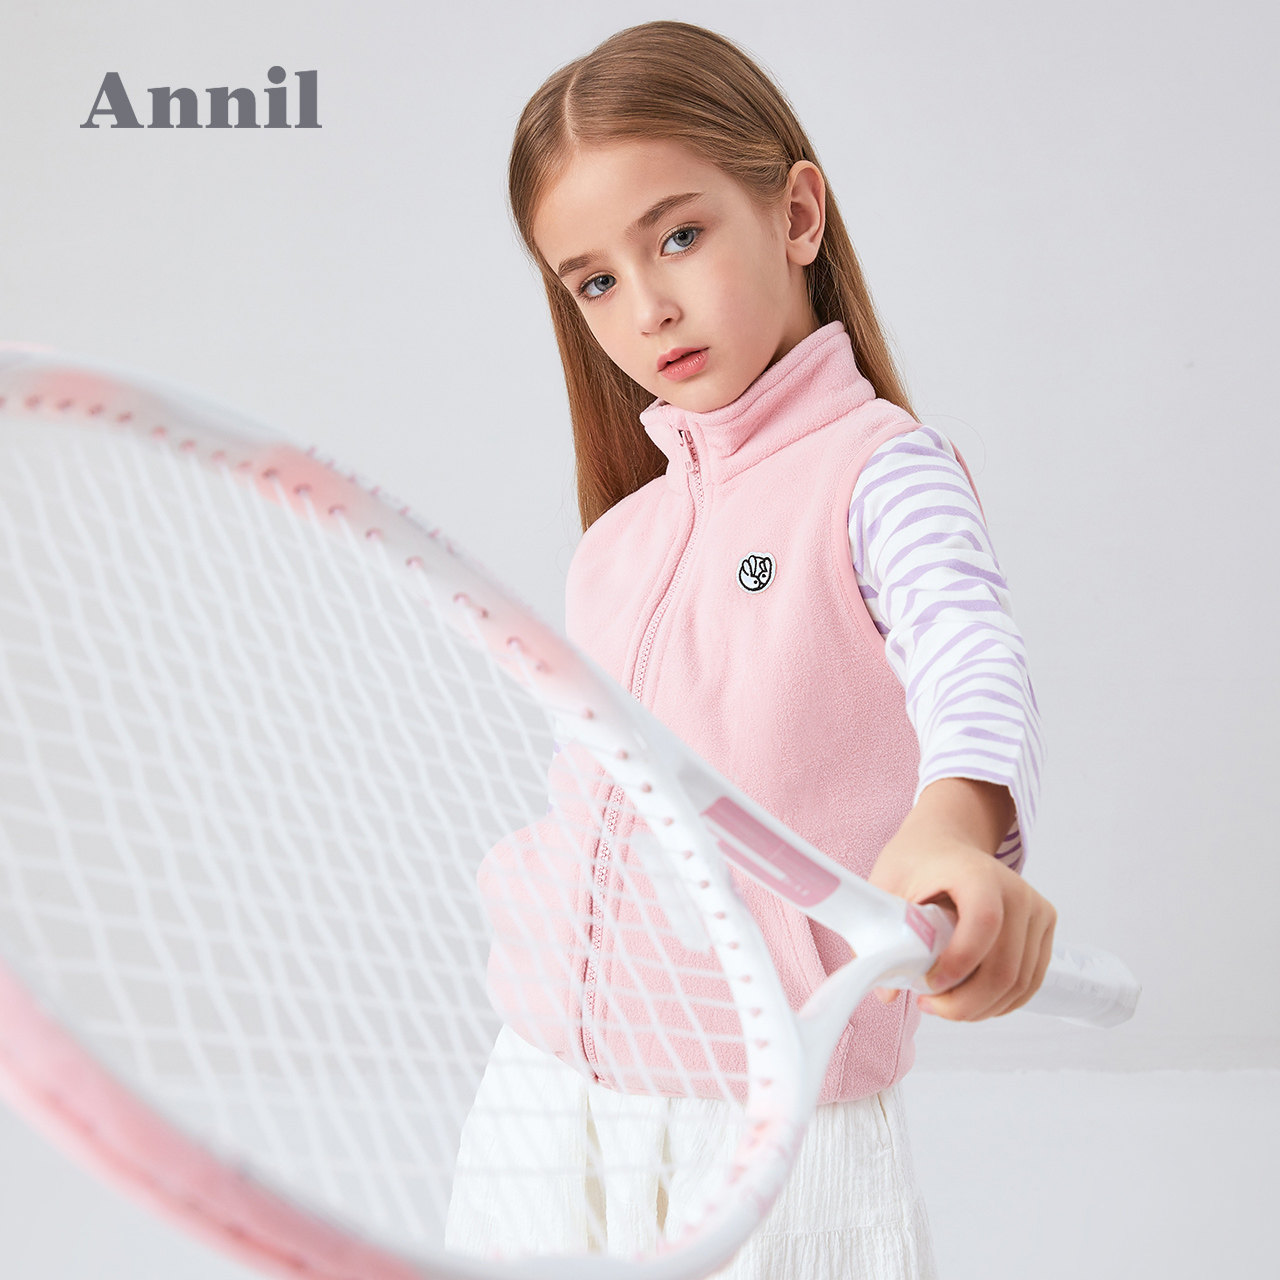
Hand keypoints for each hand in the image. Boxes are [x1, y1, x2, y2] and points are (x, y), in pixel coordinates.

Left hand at [867, 823, 1057, 1020]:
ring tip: (945, 1003)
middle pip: (1005, 968)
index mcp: (977, 873)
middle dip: (965, 1002)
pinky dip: (1000, 1001)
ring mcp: (1035, 910)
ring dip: (981, 1007)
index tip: (927, 984)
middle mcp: (1016, 891)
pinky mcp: (1043, 928)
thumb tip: (887, 993)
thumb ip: (883, 936)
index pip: (984, 923)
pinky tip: (970, 1000)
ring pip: (1019, 983)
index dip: (958, 963)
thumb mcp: (887, 886)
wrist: (947, 841)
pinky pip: (1029, 981)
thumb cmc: (918, 861)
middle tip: (930, 1005)